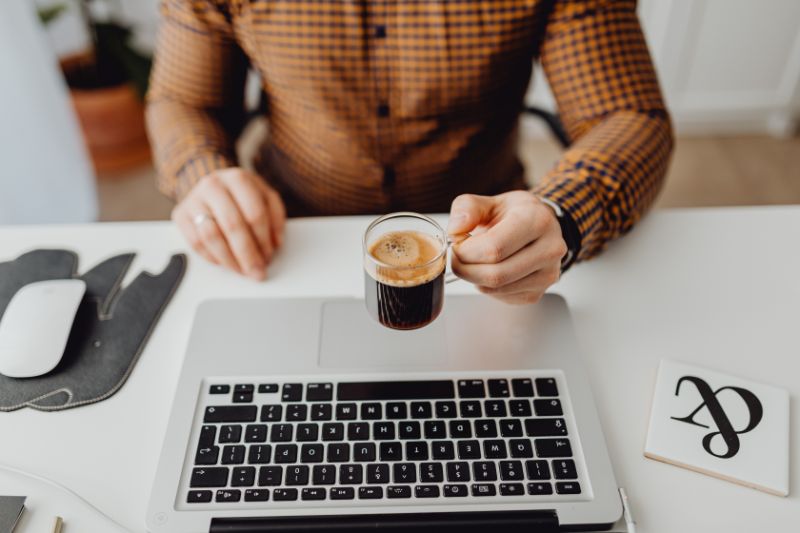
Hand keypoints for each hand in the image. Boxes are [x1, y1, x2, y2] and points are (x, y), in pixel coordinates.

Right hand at [171, 167, 285, 279]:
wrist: (214, 185)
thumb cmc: (242, 195)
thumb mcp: (265, 197)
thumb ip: (275, 217)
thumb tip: (275, 243)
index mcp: (238, 179)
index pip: (254, 213)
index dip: (263, 240)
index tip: (268, 257)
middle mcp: (213, 185)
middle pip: (232, 225)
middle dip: (247, 254)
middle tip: (256, 271)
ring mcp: (194, 199)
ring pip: (211, 236)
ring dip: (229, 259)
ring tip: (241, 269)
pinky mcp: (180, 214)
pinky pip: (195, 243)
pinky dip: (212, 257)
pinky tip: (225, 262)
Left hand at [448, 191, 567, 304]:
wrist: (538, 227)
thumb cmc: (513, 215)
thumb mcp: (490, 202)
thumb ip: (467, 209)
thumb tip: (454, 230)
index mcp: (538, 221)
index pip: (495, 248)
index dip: (466, 252)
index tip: (456, 246)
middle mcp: (550, 249)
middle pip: (496, 274)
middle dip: (466, 269)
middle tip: (457, 258)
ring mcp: (547, 274)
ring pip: (496, 288)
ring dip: (474, 278)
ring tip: (473, 261)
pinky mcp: (537, 293)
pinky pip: (501, 296)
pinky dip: (486, 286)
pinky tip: (488, 270)